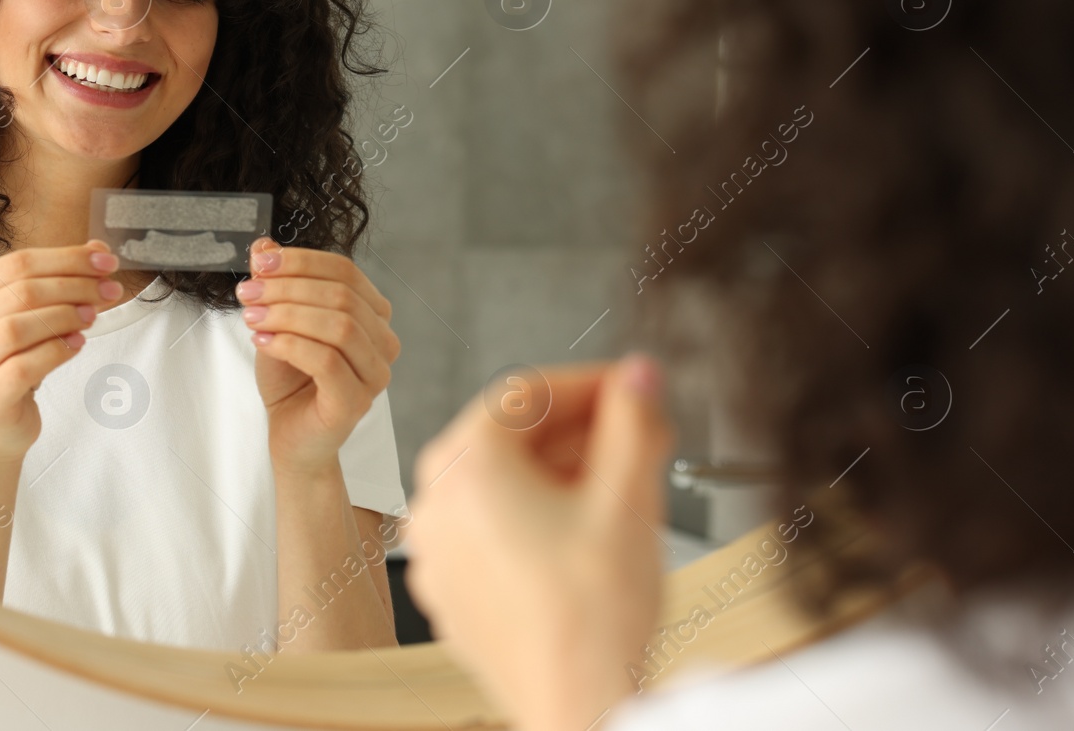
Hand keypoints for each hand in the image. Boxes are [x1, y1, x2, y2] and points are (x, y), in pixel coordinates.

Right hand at [0, 241, 123, 459]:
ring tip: (92, 317)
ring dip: (64, 316)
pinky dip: (55, 351)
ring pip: (16, 327)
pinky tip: (77, 345)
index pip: (14, 263)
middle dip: (73, 286)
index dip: (66, 258)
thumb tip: (98, 251)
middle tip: (108, 291)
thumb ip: (57, 280)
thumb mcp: (28, 316)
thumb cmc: (9, 363)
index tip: (106, 262)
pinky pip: (22, 368)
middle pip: (18, 292)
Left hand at [235, 237, 400, 475]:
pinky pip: (328, 361)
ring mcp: (375, 375)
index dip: (302, 261)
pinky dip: (290, 344)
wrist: (290, 436)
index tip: (260, 262)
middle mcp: (384, 343)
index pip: (345, 272)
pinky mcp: (355, 402)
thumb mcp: (278, 321)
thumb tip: (264, 245)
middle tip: (247, 292)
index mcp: (373, 315)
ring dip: (287, 314)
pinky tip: (263, 341)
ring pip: (339, 326)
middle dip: (288, 288)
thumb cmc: (290, 380)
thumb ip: (276, 284)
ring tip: (251, 316)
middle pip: (342, 296)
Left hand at [405, 356, 671, 730]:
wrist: (580, 708)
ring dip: (559, 474)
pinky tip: (583, 533)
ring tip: (619, 485)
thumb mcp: (628, 499)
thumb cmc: (592, 620)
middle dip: (579, 431)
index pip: (528, 392)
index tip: (630, 388)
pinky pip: (489, 531)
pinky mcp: (451, 591)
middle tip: (636, 434)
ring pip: (500, 485)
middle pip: (510, 437)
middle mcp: (435, 503)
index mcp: (466, 467)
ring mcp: (437, 550)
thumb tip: (638, 377)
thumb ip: (633, 422)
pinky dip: (534, 519)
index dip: (591, 385)